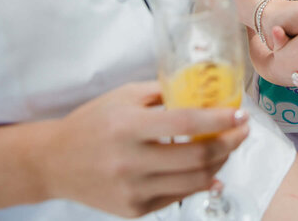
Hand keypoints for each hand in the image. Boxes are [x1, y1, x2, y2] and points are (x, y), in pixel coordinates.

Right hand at [38, 82, 249, 217]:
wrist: (54, 162)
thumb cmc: (92, 123)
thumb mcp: (123, 96)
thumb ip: (163, 92)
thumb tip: (204, 89)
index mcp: (128, 126)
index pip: (185, 122)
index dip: (219, 119)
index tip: (241, 114)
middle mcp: (130, 161)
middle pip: (197, 155)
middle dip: (230, 143)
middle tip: (244, 131)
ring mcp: (132, 189)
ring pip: (194, 180)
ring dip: (221, 162)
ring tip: (229, 147)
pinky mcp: (133, 209)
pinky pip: (178, 196)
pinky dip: (201, 182)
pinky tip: (212, 171)